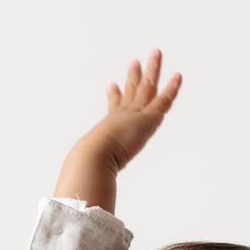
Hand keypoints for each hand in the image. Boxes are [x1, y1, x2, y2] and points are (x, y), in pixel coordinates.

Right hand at [54, 52, 180, 211]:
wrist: (92, 159)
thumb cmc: (87, 169)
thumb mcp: (87, 173)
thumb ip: (83, 180)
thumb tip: (71, 195)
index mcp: (110, 128)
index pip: (113, 108)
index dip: (113, 97)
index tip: (111, 86)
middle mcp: (121, 117)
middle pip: (130, 92)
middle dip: (133, 77)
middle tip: (135, 62)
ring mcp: (134, 115)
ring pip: (146, 88)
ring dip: (152, 70)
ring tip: (156, 53)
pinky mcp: (147, 119)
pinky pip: (163, 100)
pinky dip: (171, 88)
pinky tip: (178, 76)